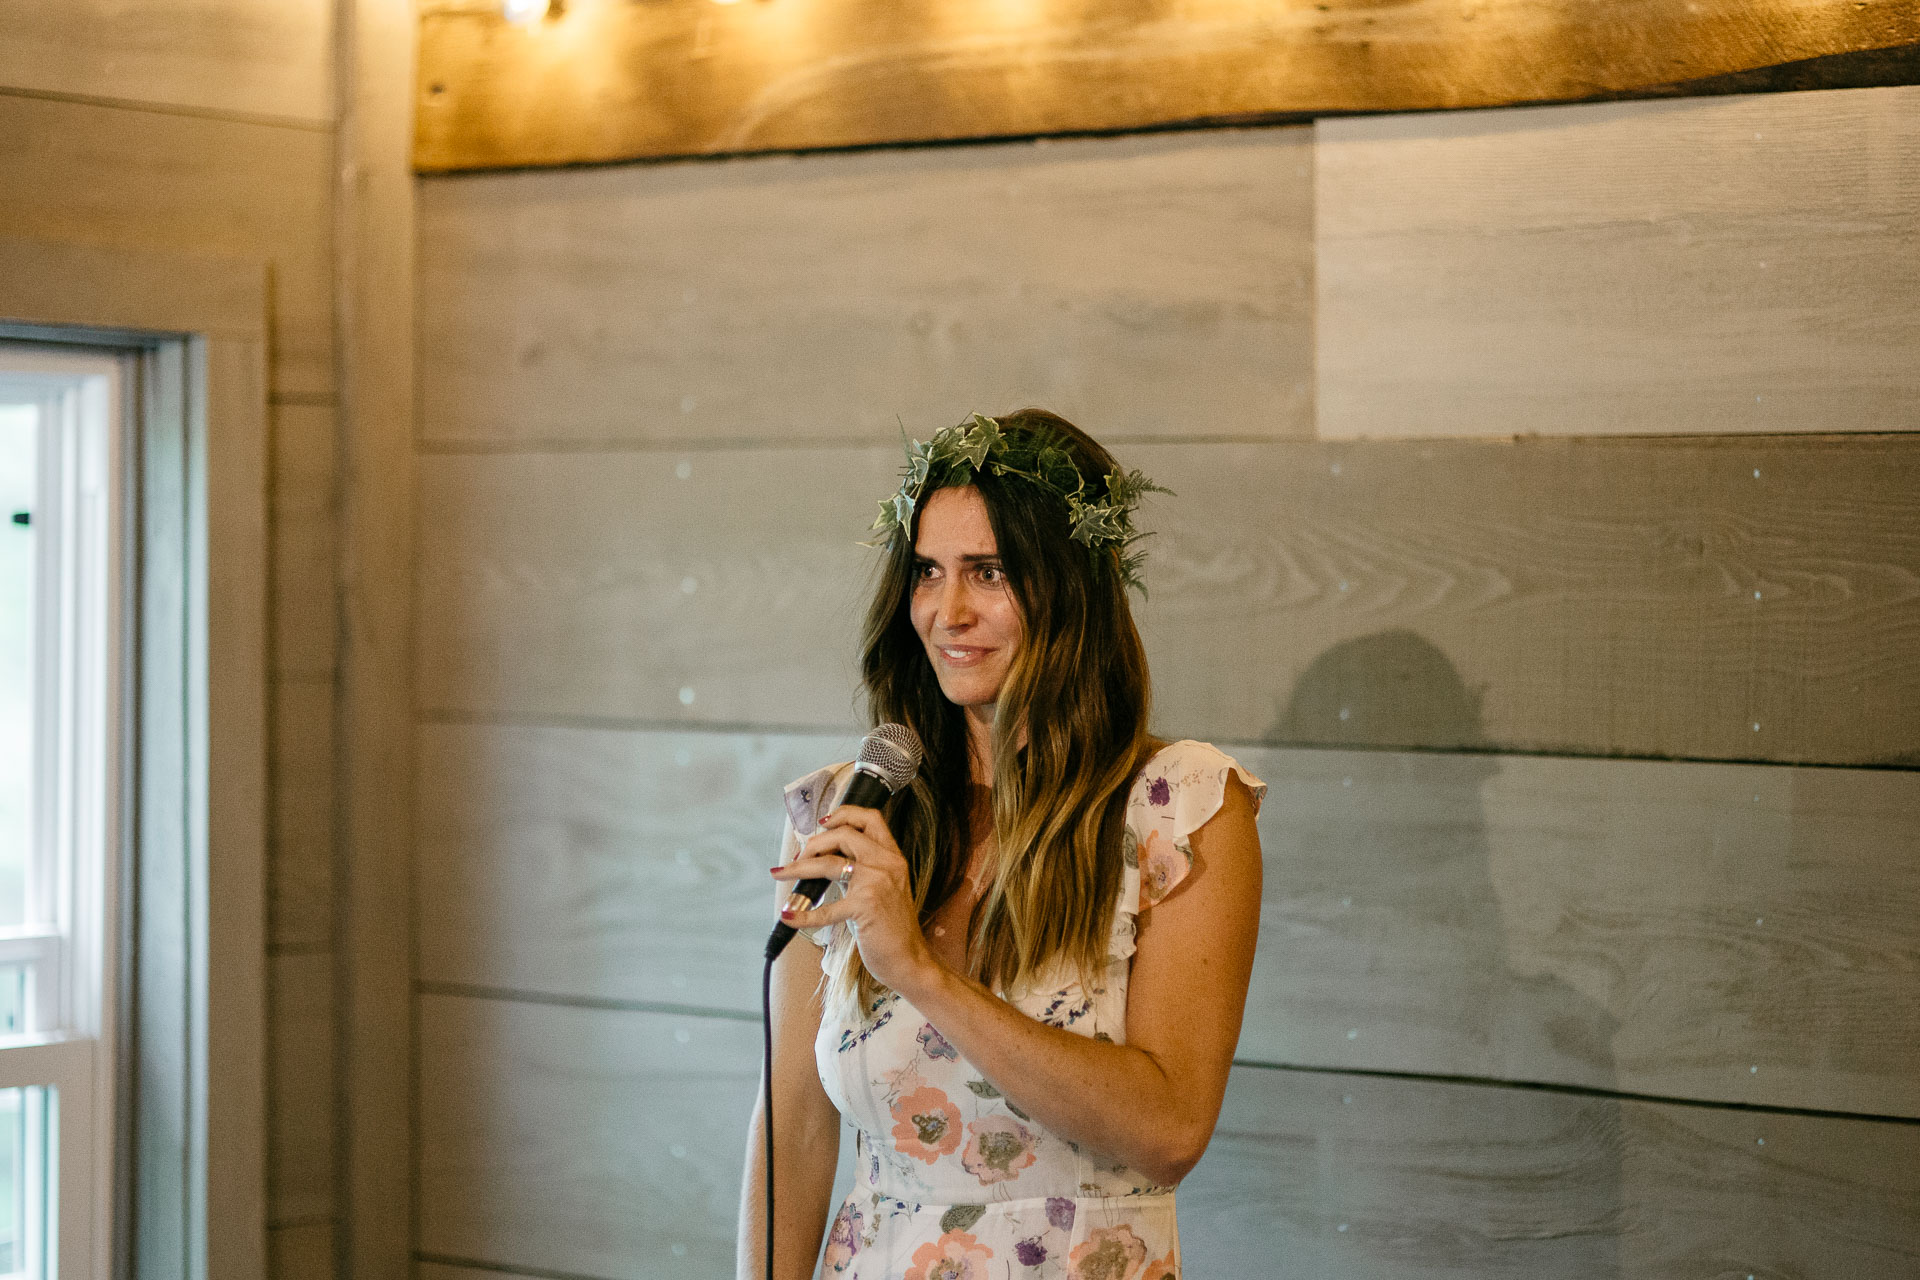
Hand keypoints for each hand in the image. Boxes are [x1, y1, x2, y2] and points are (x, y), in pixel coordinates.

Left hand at [772, 806, 940, 997]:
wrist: (909, 959)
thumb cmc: (892, 927)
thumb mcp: (882, 887)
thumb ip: (859, 869)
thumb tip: (823, 860)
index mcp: (892, 856)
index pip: (871, 818)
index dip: (843, 814)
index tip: (822, 823)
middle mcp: (887, 864)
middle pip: (843, 834)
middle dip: (813, 843)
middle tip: (798, 857)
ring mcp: (877, 884)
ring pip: (829, 863)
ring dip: (799, 867)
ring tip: (782, 874)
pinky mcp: (866, 908)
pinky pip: (826, 908)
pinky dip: (802, 914)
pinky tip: (789, 916)